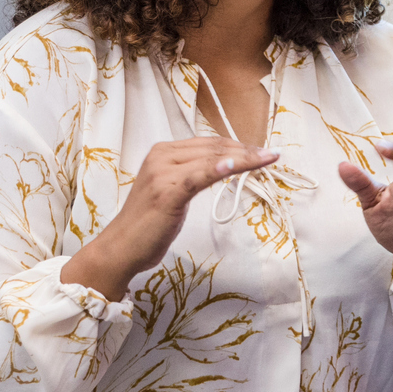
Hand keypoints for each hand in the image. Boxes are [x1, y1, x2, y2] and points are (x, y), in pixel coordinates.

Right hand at [60, 138, 275, 297]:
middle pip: (213, 147)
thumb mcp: (173, 192)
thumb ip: (192, 176)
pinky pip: (197, 176)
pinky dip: (217, 169)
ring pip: (211, 159)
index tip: (261, 152)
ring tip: (266, 159)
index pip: (208, 143)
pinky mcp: (167, 192)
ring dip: (243, 158)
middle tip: (271, 155)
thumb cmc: (148, 224)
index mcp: (162, 152)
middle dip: (245, 150)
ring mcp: (163, 173)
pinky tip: (235, 165)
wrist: (121, 248)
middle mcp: (161, 156)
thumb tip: (222, 168)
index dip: (237, 145)